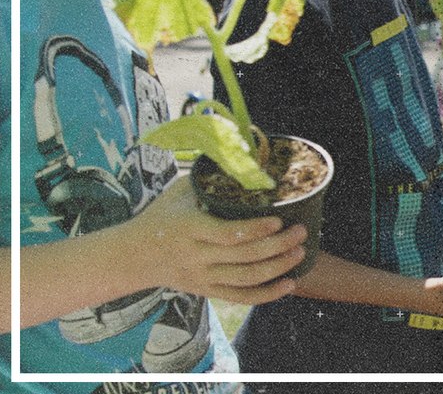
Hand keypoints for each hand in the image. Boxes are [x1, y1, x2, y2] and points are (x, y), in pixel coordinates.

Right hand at [120, 181, 305, 304]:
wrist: (130, 257)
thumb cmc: (159, 216)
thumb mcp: (179, 191)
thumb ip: (210, 176)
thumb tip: (246, 153)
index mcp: (189, 228)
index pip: (226, 234)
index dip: (255, 229)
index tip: (279, 220)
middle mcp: (196, 256)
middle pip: (243, 257)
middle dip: (277, 246)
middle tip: (301, 232)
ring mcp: (201, 277)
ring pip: (245, 279)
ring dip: (278, 268)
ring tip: (300, 252)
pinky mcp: (206, 291)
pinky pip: (240, 297)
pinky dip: (266, 294)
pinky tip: (289, 284)